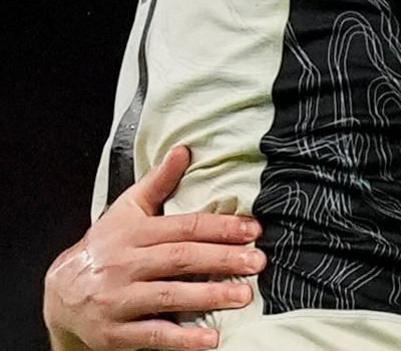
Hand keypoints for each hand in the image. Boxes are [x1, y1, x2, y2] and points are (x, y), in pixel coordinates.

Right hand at [43, 146, 265, 350]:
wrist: (59, 295)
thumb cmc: (105, 247)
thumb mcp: (126, 211)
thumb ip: (158, 182)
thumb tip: (184, 150)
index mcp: (132, 233)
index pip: (183, 227)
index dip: (220, 227)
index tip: (253, 230)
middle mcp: (123, 264)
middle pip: (180, 259)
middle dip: (222, 260)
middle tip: (258, 262)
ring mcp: (116, 300)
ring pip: (167, 295)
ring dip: (209, 296)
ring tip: (245, 296)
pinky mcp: (113, 332)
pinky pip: (152, 335)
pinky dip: (182, 338)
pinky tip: (211, 339)